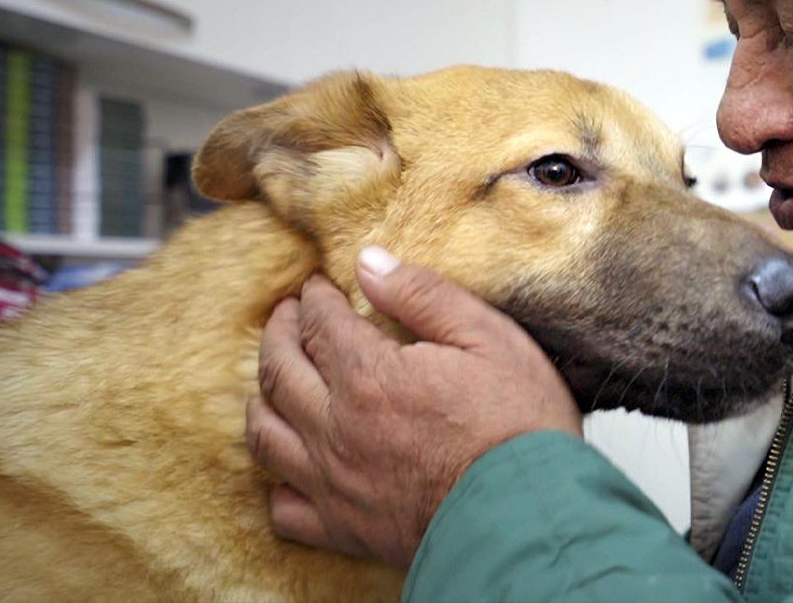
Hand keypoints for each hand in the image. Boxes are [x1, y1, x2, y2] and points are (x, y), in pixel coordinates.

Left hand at [245, 246, 582, 569]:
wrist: (528, 519)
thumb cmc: (521, 426)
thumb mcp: (490, 339)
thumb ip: (424, 296)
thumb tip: (368, 262)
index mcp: (369, 376)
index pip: (321, 323)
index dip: (315, 297)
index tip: (316, 285)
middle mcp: (336, 428)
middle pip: (280, 370)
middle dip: (280, 332)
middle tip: (287, 314)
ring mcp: (333, 483)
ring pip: (266, 434)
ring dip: (264, 395)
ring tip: (276, 376)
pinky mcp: (343, 529)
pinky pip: (284, 507)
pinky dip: (277, 480)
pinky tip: (291, 465)